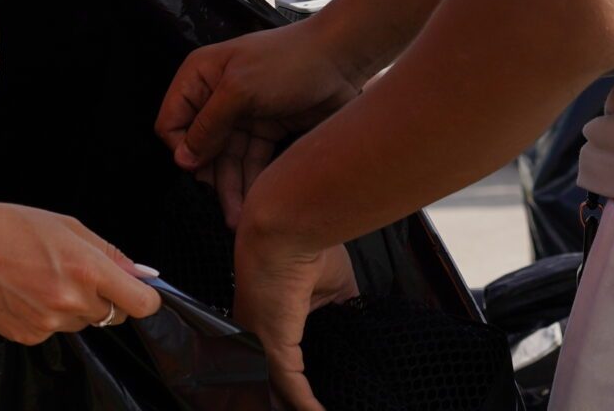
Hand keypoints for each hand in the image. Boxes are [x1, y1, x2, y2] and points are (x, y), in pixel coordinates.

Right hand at [0, 202, 161, 343]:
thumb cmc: (10, 226)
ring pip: (83, 323)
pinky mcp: (29, 338)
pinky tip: (26, 292)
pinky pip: (56, 331)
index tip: (137, 289)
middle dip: (105, 296)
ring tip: (43, 277)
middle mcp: (70, 301)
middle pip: (114, 314)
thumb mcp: (66, 224)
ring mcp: (48, 325)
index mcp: (85, 268)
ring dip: (76, 306)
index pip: (141, 303)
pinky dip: (49, 316)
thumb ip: (109, 252)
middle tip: (75, 270)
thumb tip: (144, 275)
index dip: (145, 297)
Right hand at [154, 18, 362, 225]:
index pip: (172, 122)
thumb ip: (209, 125)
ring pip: (227, 161)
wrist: (342, 58)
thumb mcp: (240, 89)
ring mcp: (242, 115)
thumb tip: (183, 160)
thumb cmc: (287, 62)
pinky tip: (256, 205)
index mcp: (200, 77)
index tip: (199, 172)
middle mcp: (216, 97)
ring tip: (243, 220)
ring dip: (233, 189)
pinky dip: (252, 183)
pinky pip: (251, 162)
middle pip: (200, 148)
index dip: (183, 149)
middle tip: (228, 210)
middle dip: (212, 178)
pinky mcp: (266, 130)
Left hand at [233, 217, 343, 410]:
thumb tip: (358, 323)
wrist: (290, 222)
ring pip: (277, 387)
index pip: (280, 358)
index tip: (317, 392)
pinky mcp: (272, 343)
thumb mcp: (332, 282)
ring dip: (298, 405)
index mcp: (266, 315)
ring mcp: (260, 339)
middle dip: (287, 399)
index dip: (296, 379)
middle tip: (314, 408)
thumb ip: (339, 309)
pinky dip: (307, 406)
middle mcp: (255, 332)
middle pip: (271, 378)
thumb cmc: (308, 241)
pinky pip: (292, 386)